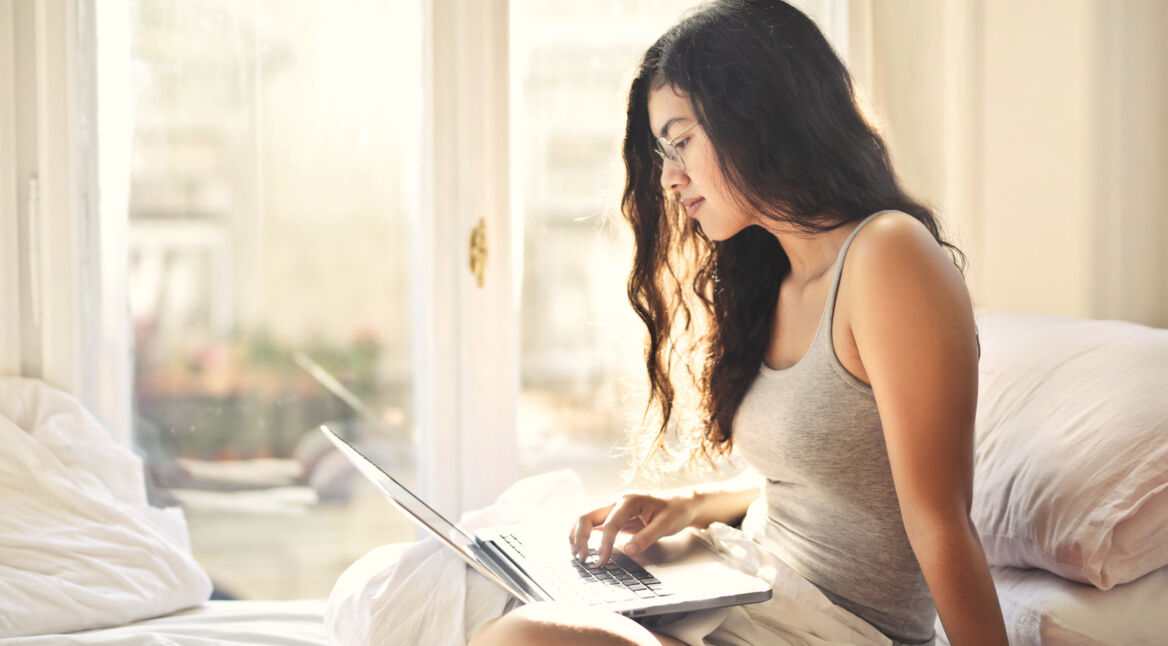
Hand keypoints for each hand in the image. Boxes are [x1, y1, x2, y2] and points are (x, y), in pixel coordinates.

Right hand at [568, 490, 698, 567]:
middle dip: (579, 537)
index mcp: (629, 501)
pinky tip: (585, 549)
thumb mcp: (666, 525)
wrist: (682, 503)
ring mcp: (614, 510)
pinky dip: (585, 536)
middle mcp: (617, 503)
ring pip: (586, 519)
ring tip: (578, 555)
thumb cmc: (676, 511)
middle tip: (582, 558)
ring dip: (578, 536)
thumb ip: (646, 538)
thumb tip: (628, 550)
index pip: (609, 524)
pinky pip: (595, 525)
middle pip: (587, 516)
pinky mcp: (615, 518)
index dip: (603, 544)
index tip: (601, 562)